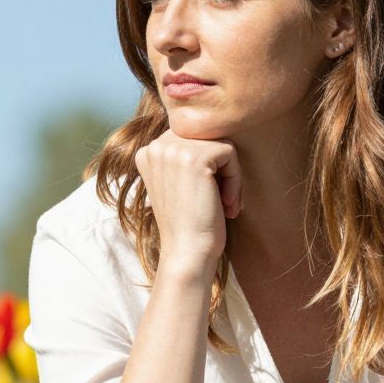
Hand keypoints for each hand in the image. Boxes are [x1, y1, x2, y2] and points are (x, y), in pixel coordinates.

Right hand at [134, 132, 241, 276]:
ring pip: (220, 144)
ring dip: (229, 176)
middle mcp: (156, 146)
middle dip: (219, 169)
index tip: (208, 196)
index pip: (192, 138)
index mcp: (148, 151)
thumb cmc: (189, 224)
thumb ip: (184, 156)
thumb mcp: (178, 183)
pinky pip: (230, 153)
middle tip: (220, 201)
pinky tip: (227, 205)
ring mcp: (173, 149)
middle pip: (207, 138)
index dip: (207, 166)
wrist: (187, 253)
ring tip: (225, 203)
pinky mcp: (195, 157)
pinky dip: (236, 180)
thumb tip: (213, 129)